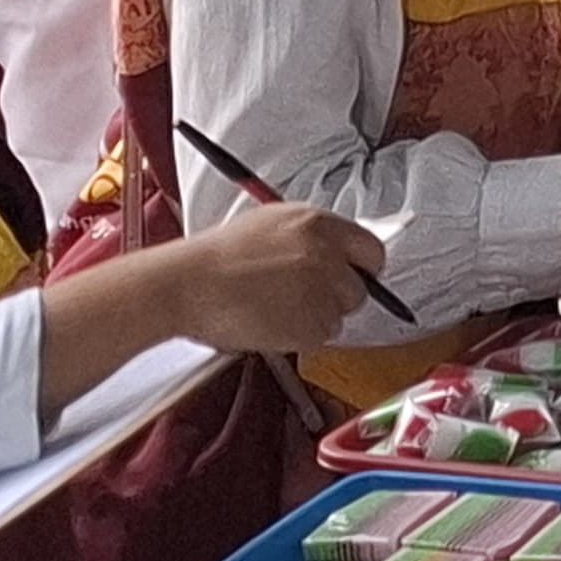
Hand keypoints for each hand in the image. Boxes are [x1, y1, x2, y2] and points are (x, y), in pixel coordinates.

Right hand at [163, 202, 384, 353]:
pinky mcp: (311, 325)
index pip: (371, 250)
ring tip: (276, 306)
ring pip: (340, 316)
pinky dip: (301, 335)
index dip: (361, 268)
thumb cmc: (218, 256)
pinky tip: (271, 321)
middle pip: (360, 288)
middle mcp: (326, 255)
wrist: (188, 284)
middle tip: (302, 296)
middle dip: (337, 296)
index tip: (353, 276)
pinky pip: (321, 337)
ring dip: (316, 317)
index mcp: (318, 224)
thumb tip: (337, 250)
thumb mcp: (271, 223)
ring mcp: (321, 291)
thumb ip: (311, 235)